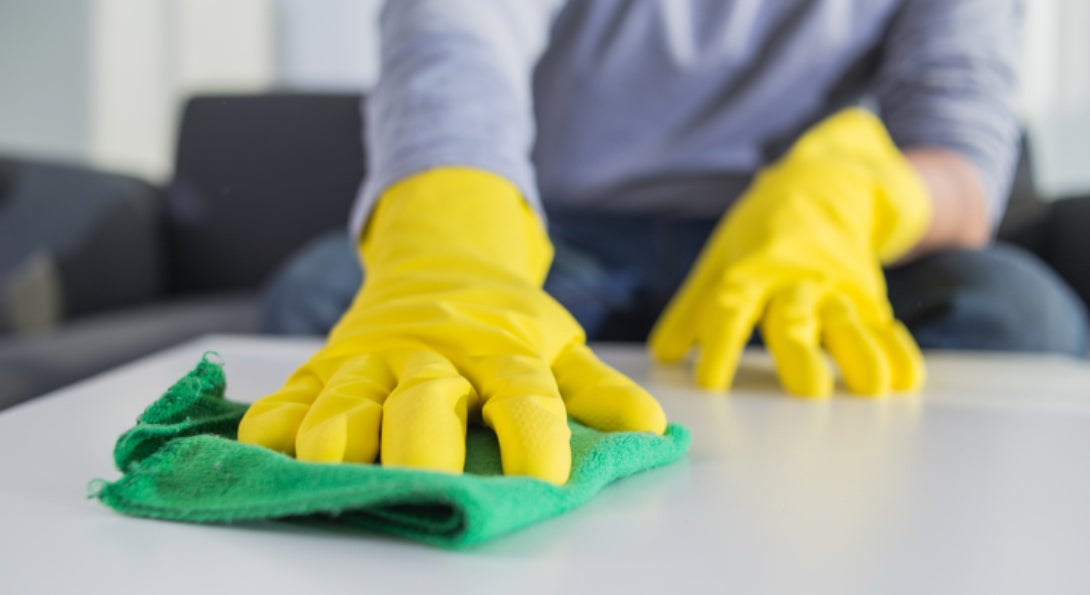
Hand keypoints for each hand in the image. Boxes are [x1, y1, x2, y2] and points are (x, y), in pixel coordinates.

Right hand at [238, 169, 665, 483]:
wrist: (438, 255)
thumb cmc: (504, 317)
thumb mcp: (557, 344)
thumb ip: (597, 389)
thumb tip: (654, 431)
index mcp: (499, 348)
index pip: (521, 391)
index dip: (532, 435)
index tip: (543, 481)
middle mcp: (433, 352)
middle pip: (427, 397)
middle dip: (425, 440)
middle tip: (429, 482)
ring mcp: (373, 355)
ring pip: (352, 394)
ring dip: (340, 427)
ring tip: (330, 464)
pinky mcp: (325, 362)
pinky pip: (293, 390)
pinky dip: (275, 416)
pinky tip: (263, 443)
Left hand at [649, 109, 929, 397]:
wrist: (820, 185)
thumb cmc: (759, 233)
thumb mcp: (719, 259)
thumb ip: (691, 309)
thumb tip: (664, 356)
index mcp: (751, 271)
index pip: (731, 309)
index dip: (720, 345)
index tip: (710, 384)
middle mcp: (795, 280)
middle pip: (795, 318)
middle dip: (801, 353)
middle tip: (809, 391)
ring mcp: (837, 288)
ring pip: (849, 322)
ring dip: (862, 354)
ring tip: (872, 389)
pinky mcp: (869, 297)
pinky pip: (886, 325)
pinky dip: (899, 351)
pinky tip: (906, 381)